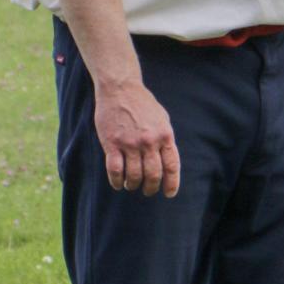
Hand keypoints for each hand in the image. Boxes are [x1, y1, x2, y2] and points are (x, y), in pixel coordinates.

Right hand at [92, 81, 180, 197]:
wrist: (121, 90)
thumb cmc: (143, 104)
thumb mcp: (162, 119)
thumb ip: (164, 138)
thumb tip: (167, 159)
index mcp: (165, 135)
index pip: (171, 165)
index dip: (172, 183)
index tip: (169, 194)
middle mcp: (149, 141)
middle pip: (153, 175)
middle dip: (151, 187)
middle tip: (147, 191)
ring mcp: (130, 144)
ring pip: (134, 176)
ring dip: (133, 185)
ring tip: (131, 185)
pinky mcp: (112, 144)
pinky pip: (115, 171)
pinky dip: (116, 181)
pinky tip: (118, 183)